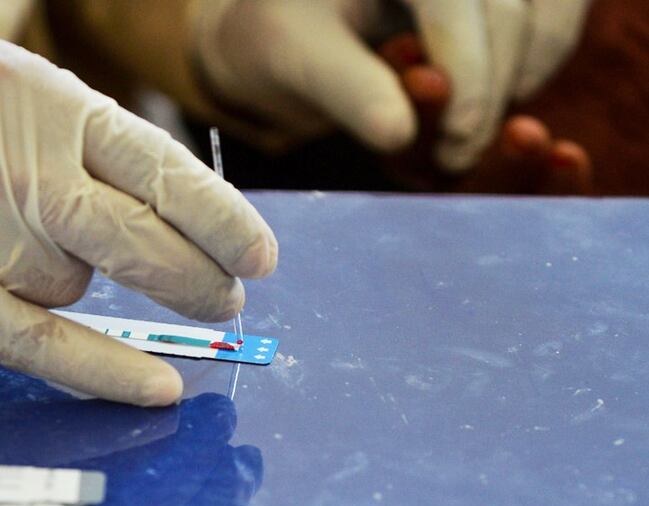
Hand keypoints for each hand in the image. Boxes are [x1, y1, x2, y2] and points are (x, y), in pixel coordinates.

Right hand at [0, 38, 276, 406]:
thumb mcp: (9, 98)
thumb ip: (87, 149)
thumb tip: (187, 222)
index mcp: (38, 95)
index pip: (154, 164)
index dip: (219, 218)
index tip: (260, 258)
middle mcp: (4, 155)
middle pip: (134, 236)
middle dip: (194, 278)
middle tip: (225, 302)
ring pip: (73, 286)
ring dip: (69, 283)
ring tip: (13, 251)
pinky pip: (40, 343)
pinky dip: (104, 370)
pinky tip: (156, 386)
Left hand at [192, 0, 589, 169]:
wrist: (288, 22)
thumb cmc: (282, 36)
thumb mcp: (296, 59)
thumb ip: (347, 91)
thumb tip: (398, 134)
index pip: (456, 5)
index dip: (469, 81)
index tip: (455, 150)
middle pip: (512, 12)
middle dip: (490, 94)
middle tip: (455, 159)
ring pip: (548, 11)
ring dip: (523, 77)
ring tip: (466, 131)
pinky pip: (556, 11)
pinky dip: (539, 57)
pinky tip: (494, 97)